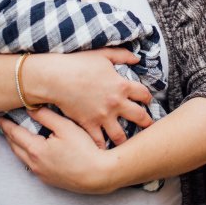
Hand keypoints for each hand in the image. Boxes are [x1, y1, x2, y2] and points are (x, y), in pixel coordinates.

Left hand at [0, 108, 115, 193]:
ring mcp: (42, 174)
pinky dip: (27, 155)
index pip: (15, 135)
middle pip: (15, 148)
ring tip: (16, 136)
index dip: (6, 125)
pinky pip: (32, 165)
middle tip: (5, 126)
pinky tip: (33, 150)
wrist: (99, 175)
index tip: (0, 118)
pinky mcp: (50, 180)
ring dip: (17, 146)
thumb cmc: (84, 150)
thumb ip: (46, 116)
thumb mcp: (65, 127)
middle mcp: (35, 164)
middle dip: (9, 136)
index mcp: (36, 150)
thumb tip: (31, 109)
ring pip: (23, 158)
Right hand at [28, 48, 153, 148]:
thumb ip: (122, 55)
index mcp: (121, 85)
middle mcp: (116, 103)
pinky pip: (99, 141)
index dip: (147, 97)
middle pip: (139, 116)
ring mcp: (103, 116)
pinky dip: (102, 146)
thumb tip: (136, 58)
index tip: (146, 101)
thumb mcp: (103, 54)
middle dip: (146, 122)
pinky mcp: (89, 125)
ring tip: (128, 144)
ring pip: (121, 134)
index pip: (143, 94)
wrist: (57, 78)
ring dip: (126, 139)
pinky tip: (105, 150)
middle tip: (148, 125)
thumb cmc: (79, 64)